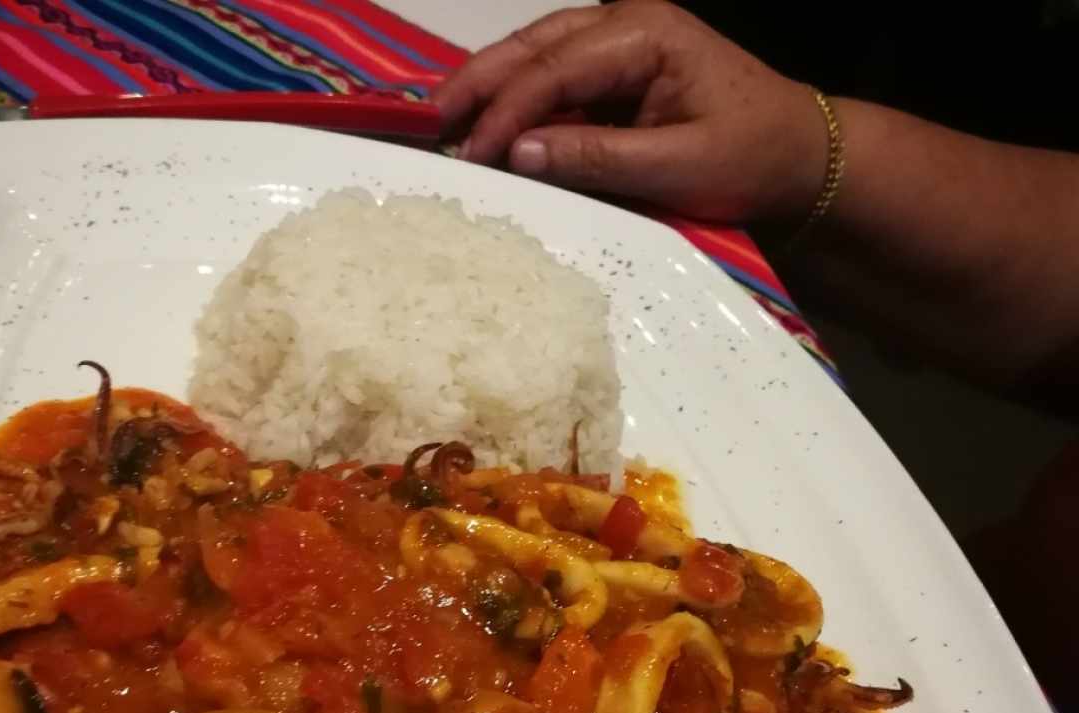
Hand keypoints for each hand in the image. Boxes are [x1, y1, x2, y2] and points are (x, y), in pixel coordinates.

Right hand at [432, 1, 827, 224]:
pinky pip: (557, 81)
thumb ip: (596, 157)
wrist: (801, 157)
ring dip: (492, 86)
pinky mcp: (619, 76)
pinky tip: (490, 124)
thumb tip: (519, 154)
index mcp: (646, 34)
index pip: (555, 68)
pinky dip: (520, 102)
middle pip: (535, 45)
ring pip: (539, 56)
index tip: (471, 156)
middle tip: (431, 122)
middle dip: (480, 82)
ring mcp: (622, 48)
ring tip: (447, 120)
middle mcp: (627, 26)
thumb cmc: (749, 158)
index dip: (506, 112)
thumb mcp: (677, 165)